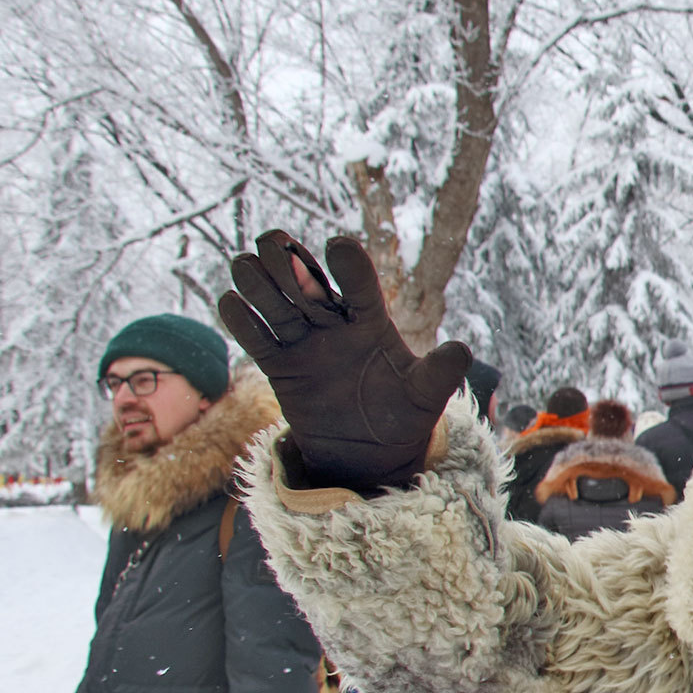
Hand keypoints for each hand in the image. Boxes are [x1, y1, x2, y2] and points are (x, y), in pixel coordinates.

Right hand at [219, 231, 472, 491]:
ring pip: (277, 305)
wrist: (370, 450)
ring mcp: (304, 343)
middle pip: (308, 285)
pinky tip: (229, 301)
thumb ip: (440, 373)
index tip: (338, 246)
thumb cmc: (403, 414)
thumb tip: (463, 351)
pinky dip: (242, 322)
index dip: (349, 267)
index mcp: (371, 322)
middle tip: (274, 242)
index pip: (360, 287)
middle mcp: (335, 325)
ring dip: (260, 283)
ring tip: (246, 264)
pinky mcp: (280, 366)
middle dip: (291, 263)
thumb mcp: (426, 396)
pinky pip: (257, 340)